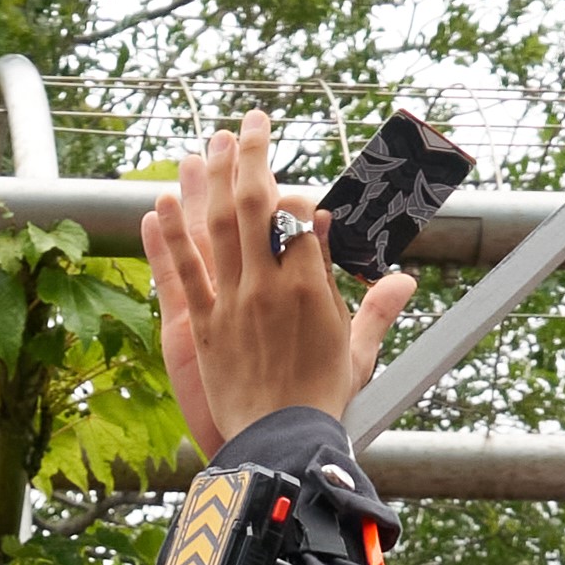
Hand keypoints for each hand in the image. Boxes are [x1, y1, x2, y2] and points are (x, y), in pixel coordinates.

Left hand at [138, 111, 418, 458]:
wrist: (280, 444)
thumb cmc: (321, 402)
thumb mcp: (358, 353)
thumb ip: (376, 310)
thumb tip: (403, 281)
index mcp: (309, 286)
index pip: (301, 216)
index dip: (297, 195)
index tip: (296, 191)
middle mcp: (268, 286)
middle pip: (256, 204)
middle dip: (252, 154)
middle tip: (250, 121)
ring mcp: (231, 303)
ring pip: (217, 226)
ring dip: (212, 178)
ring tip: (211, 141)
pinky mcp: (201, 326)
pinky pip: (183, 271)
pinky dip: (169, 235)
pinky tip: (161, 200)